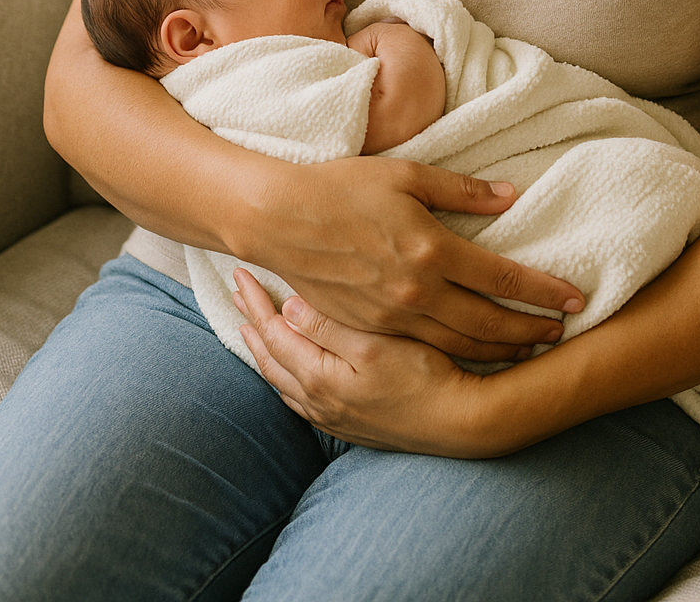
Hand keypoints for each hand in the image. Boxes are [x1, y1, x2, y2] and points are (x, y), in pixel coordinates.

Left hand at [232, 269, 504, 456]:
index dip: (256, 303)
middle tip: (238, 295)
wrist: (461, 423)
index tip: (241, 275)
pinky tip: (291, 370)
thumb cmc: (425, 377)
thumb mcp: (375, 346)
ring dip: (267, 352)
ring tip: (254, 330)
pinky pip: (300, 398)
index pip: (274, 335)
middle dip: (253, 325)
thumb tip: (287, 306)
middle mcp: (318, 401)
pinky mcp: (350, 424)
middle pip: (272, 359)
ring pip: (284, 381)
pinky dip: (287, 376)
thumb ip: (328, 326)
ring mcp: (333, 416)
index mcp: (320, 378)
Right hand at [242, 157, 582, 361]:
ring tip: (528, 348)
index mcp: (432, 248)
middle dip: (530, 330)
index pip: (503, 278)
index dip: (543, 291)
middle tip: (561, 332)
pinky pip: (425, 350)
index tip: (575, 300)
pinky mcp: (370, 328)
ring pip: (460, 346)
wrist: (279, 219)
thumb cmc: (343, 186)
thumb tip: (509, 194)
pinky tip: (473, 354)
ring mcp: (392, 316)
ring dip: (500, 350)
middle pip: (489, 323)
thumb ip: (461, 189)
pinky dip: (458, 356)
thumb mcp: (406, 174)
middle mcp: (417, 290)